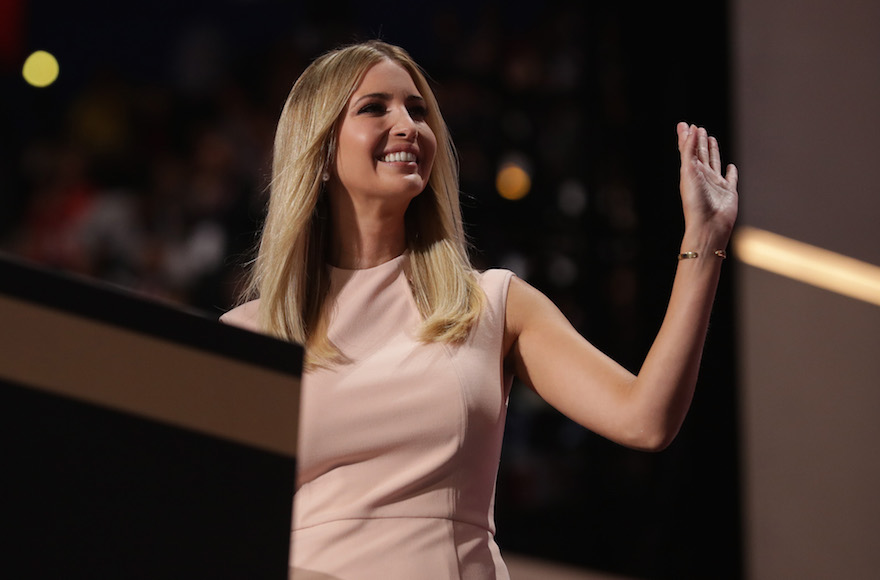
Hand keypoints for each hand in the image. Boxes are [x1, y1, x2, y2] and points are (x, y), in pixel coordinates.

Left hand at [676, 122, 737, 237]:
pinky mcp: (729, 192)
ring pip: (714, 162)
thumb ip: (689, 151)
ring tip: (711, 138)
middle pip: (700, 153)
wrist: (709, 225)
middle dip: (699, 140)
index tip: (686, 124)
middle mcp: (702, 176)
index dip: (687, 137)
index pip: (688, 150)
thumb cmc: (696, 201)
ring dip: (712, 150)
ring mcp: (715, 184)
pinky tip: (731, 166)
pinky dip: (731, 172)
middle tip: (698, 127)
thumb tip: (691, 129)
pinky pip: (731, 178)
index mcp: (690, 172)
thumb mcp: (688, 171)